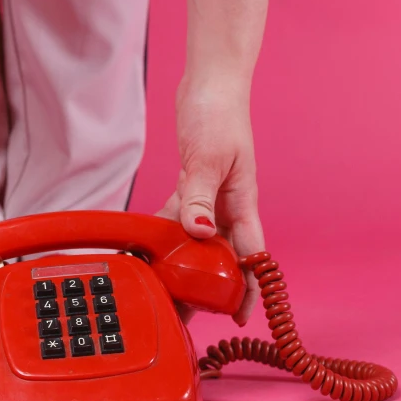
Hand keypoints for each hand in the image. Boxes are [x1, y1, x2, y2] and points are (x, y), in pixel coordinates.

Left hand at [156, 77, 264, 325]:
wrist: (210, 85)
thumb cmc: (219, 115)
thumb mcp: (210, 158)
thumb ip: (201, 198)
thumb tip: (199, 234)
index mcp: (242, 203)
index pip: (251, 254)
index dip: (249, 288)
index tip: (239, 315)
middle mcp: (229, 206)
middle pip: (221, 255)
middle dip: (208, 284)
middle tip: (187, 311)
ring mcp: (211, 197)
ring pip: (197, 240)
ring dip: (183, 262)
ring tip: (166, 287)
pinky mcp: (192, 186)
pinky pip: (179, 217)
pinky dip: (166, 231)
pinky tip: (149, 245)